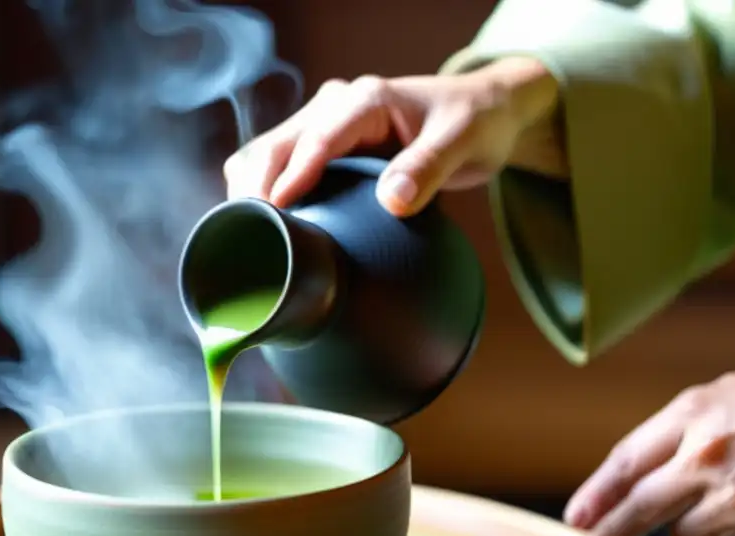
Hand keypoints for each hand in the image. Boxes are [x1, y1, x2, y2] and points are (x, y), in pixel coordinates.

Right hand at [223, 57, 565, 217]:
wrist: (484, 112)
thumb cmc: (475, 122)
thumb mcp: (463, 142)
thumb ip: (429, 168)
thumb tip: (392, 200)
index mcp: (366, 101)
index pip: (317, 137)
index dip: (292, 175)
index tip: (275, 209)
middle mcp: (337, 106)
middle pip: (277, 144)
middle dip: (256, 185)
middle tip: (250, 235)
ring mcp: (325, 125)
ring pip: (267, 153)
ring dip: (252, 188)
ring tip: (249, 235)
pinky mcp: (323, 146)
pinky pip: (280, 166)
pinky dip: (264, 191)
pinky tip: (264, 225)